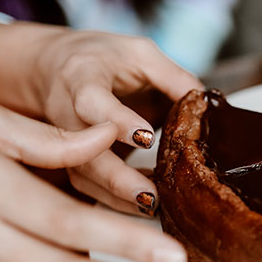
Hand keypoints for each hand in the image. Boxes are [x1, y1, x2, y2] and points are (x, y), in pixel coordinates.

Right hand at [0, 22, 202, 215]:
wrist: (55, 68)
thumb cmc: (103, 59)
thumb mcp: (140, 53)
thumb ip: (173, 77)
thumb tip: (206, 105)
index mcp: (82, 77)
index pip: (92, 100)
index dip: (117, 120)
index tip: (146, 138)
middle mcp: (65, 112)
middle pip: (82, 151)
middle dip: (116, 178)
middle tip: (151, 197)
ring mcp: (63, 141)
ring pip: (81, 175)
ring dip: (116, 197)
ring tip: (153, 209)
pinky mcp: (70, 161)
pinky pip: (87, 187)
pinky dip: (113, 202)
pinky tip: (143, 208)